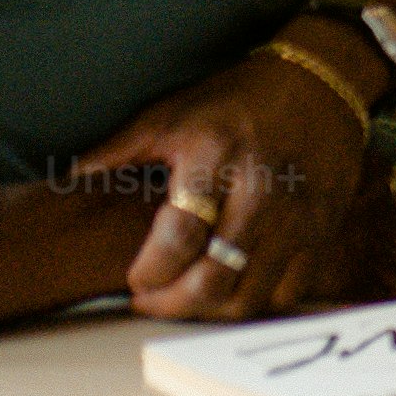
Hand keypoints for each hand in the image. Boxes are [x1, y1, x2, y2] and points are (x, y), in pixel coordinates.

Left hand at [70, 55, 376, 321]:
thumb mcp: (174, 112)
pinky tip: (230, 290)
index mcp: (215, 156)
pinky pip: (286, 293)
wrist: (321, 85)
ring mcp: (296, 218)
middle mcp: (260, 192)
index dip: (150, 271)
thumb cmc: (238, 99)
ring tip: (186, 299)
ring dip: (210, 310)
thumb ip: (122, 148)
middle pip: (214, 278)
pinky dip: (253, 302)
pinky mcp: (320, 233)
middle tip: (150, 300)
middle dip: (172, 303)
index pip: (179, 236)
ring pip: (250, 296)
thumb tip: (73, 176)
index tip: (135, 279)